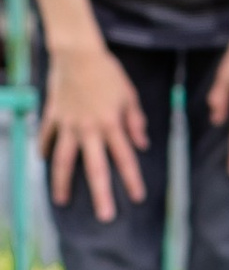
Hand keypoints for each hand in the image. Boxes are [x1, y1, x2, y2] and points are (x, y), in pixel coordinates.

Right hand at [39, 36, 147, 218]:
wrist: (77, 53)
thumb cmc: (108, 72)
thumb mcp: (129, 95)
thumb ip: (135, 121)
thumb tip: (142, 145)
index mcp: (111, 124)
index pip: (125, 158)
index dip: (132, 179)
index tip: (137, 197)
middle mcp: (89, 129)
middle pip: (96, 168)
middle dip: (101, 194)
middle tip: (105, 217)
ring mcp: (67, 124)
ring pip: (64, 160)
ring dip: (63, 183)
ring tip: (62, 202)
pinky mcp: (53, 116)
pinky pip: (47, 138)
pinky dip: (45, 151)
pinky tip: (44, 163)